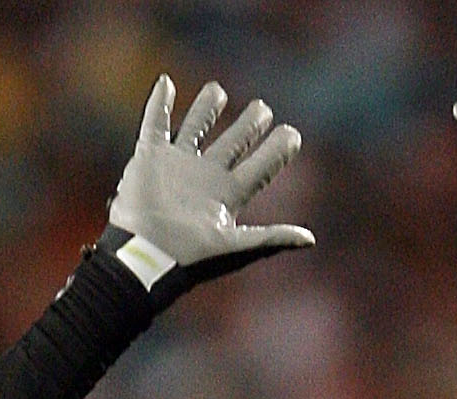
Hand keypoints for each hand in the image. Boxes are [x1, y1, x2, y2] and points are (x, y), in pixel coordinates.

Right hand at [105, 76, 312, 303]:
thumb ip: (271, 238)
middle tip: (262, 108)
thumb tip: (309, 239)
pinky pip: (155, 124)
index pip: (260, 167)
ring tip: (217, 89)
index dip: (277, 151)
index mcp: (228, 195)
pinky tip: (166, 83)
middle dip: (248, 125)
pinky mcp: (150, 159)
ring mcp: (177, 166)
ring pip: (195, 127)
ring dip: (206, 109)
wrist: (147, 255)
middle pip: (232, 143)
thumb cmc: (191, 257)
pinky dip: (159, 104)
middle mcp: (206, 177)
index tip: (292, 134)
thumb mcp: (236, 247)